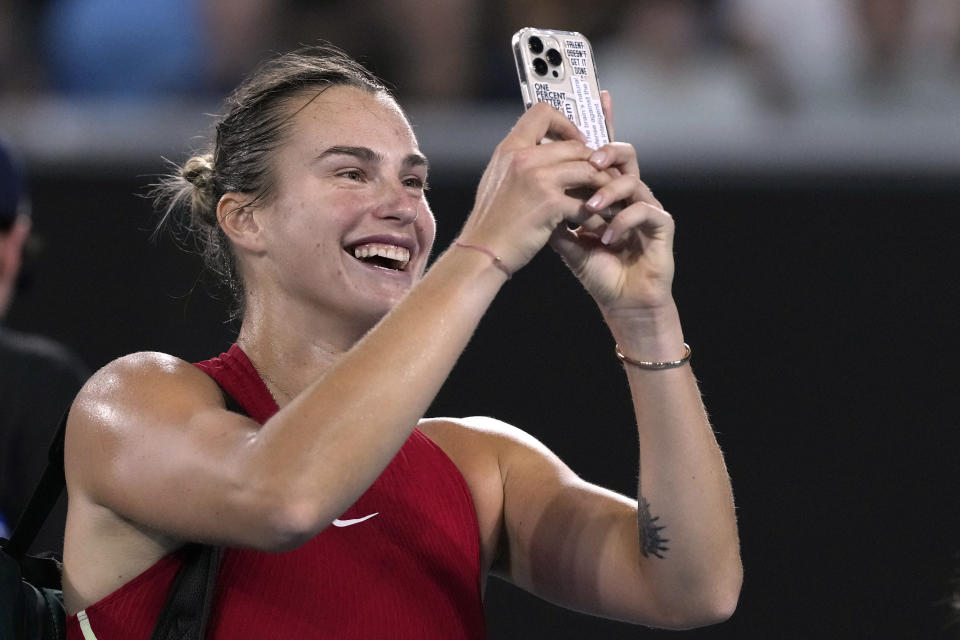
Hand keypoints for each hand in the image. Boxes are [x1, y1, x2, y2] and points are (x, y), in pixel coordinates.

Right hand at [457, 102, 606, 273]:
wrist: (482, 252)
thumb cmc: (491, 223)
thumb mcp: (497, 180)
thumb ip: (518, 163)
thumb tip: (541, 153)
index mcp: (509, 148)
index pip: (541, 112)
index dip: (566, 123)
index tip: (577, 141)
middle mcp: (523, 157)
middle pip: (575, 145)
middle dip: (595, 163)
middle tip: (606, 178)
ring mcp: (538, 178)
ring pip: (588, 170)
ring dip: (604, 188)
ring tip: (612, 202)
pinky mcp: (551, 203)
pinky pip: (587, 204)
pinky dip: (598, 217)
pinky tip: (602, 228)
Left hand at [549, 92, 675, 315]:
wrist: (621, 302)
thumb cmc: (598, 270)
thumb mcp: (566, 240)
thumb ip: (553, 214)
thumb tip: (528, 191)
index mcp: (609, 192)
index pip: (605, 153)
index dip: (605, 123)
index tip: (598, 95)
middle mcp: (631, 193)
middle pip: (625, 155)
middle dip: (606, 152)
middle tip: (590, 160)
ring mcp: (648, 206)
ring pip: (632, 180)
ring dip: (607, 193)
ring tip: (588, 211)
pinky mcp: (662, 225)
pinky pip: (645, 210)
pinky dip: (621, 222)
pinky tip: (604, 239)